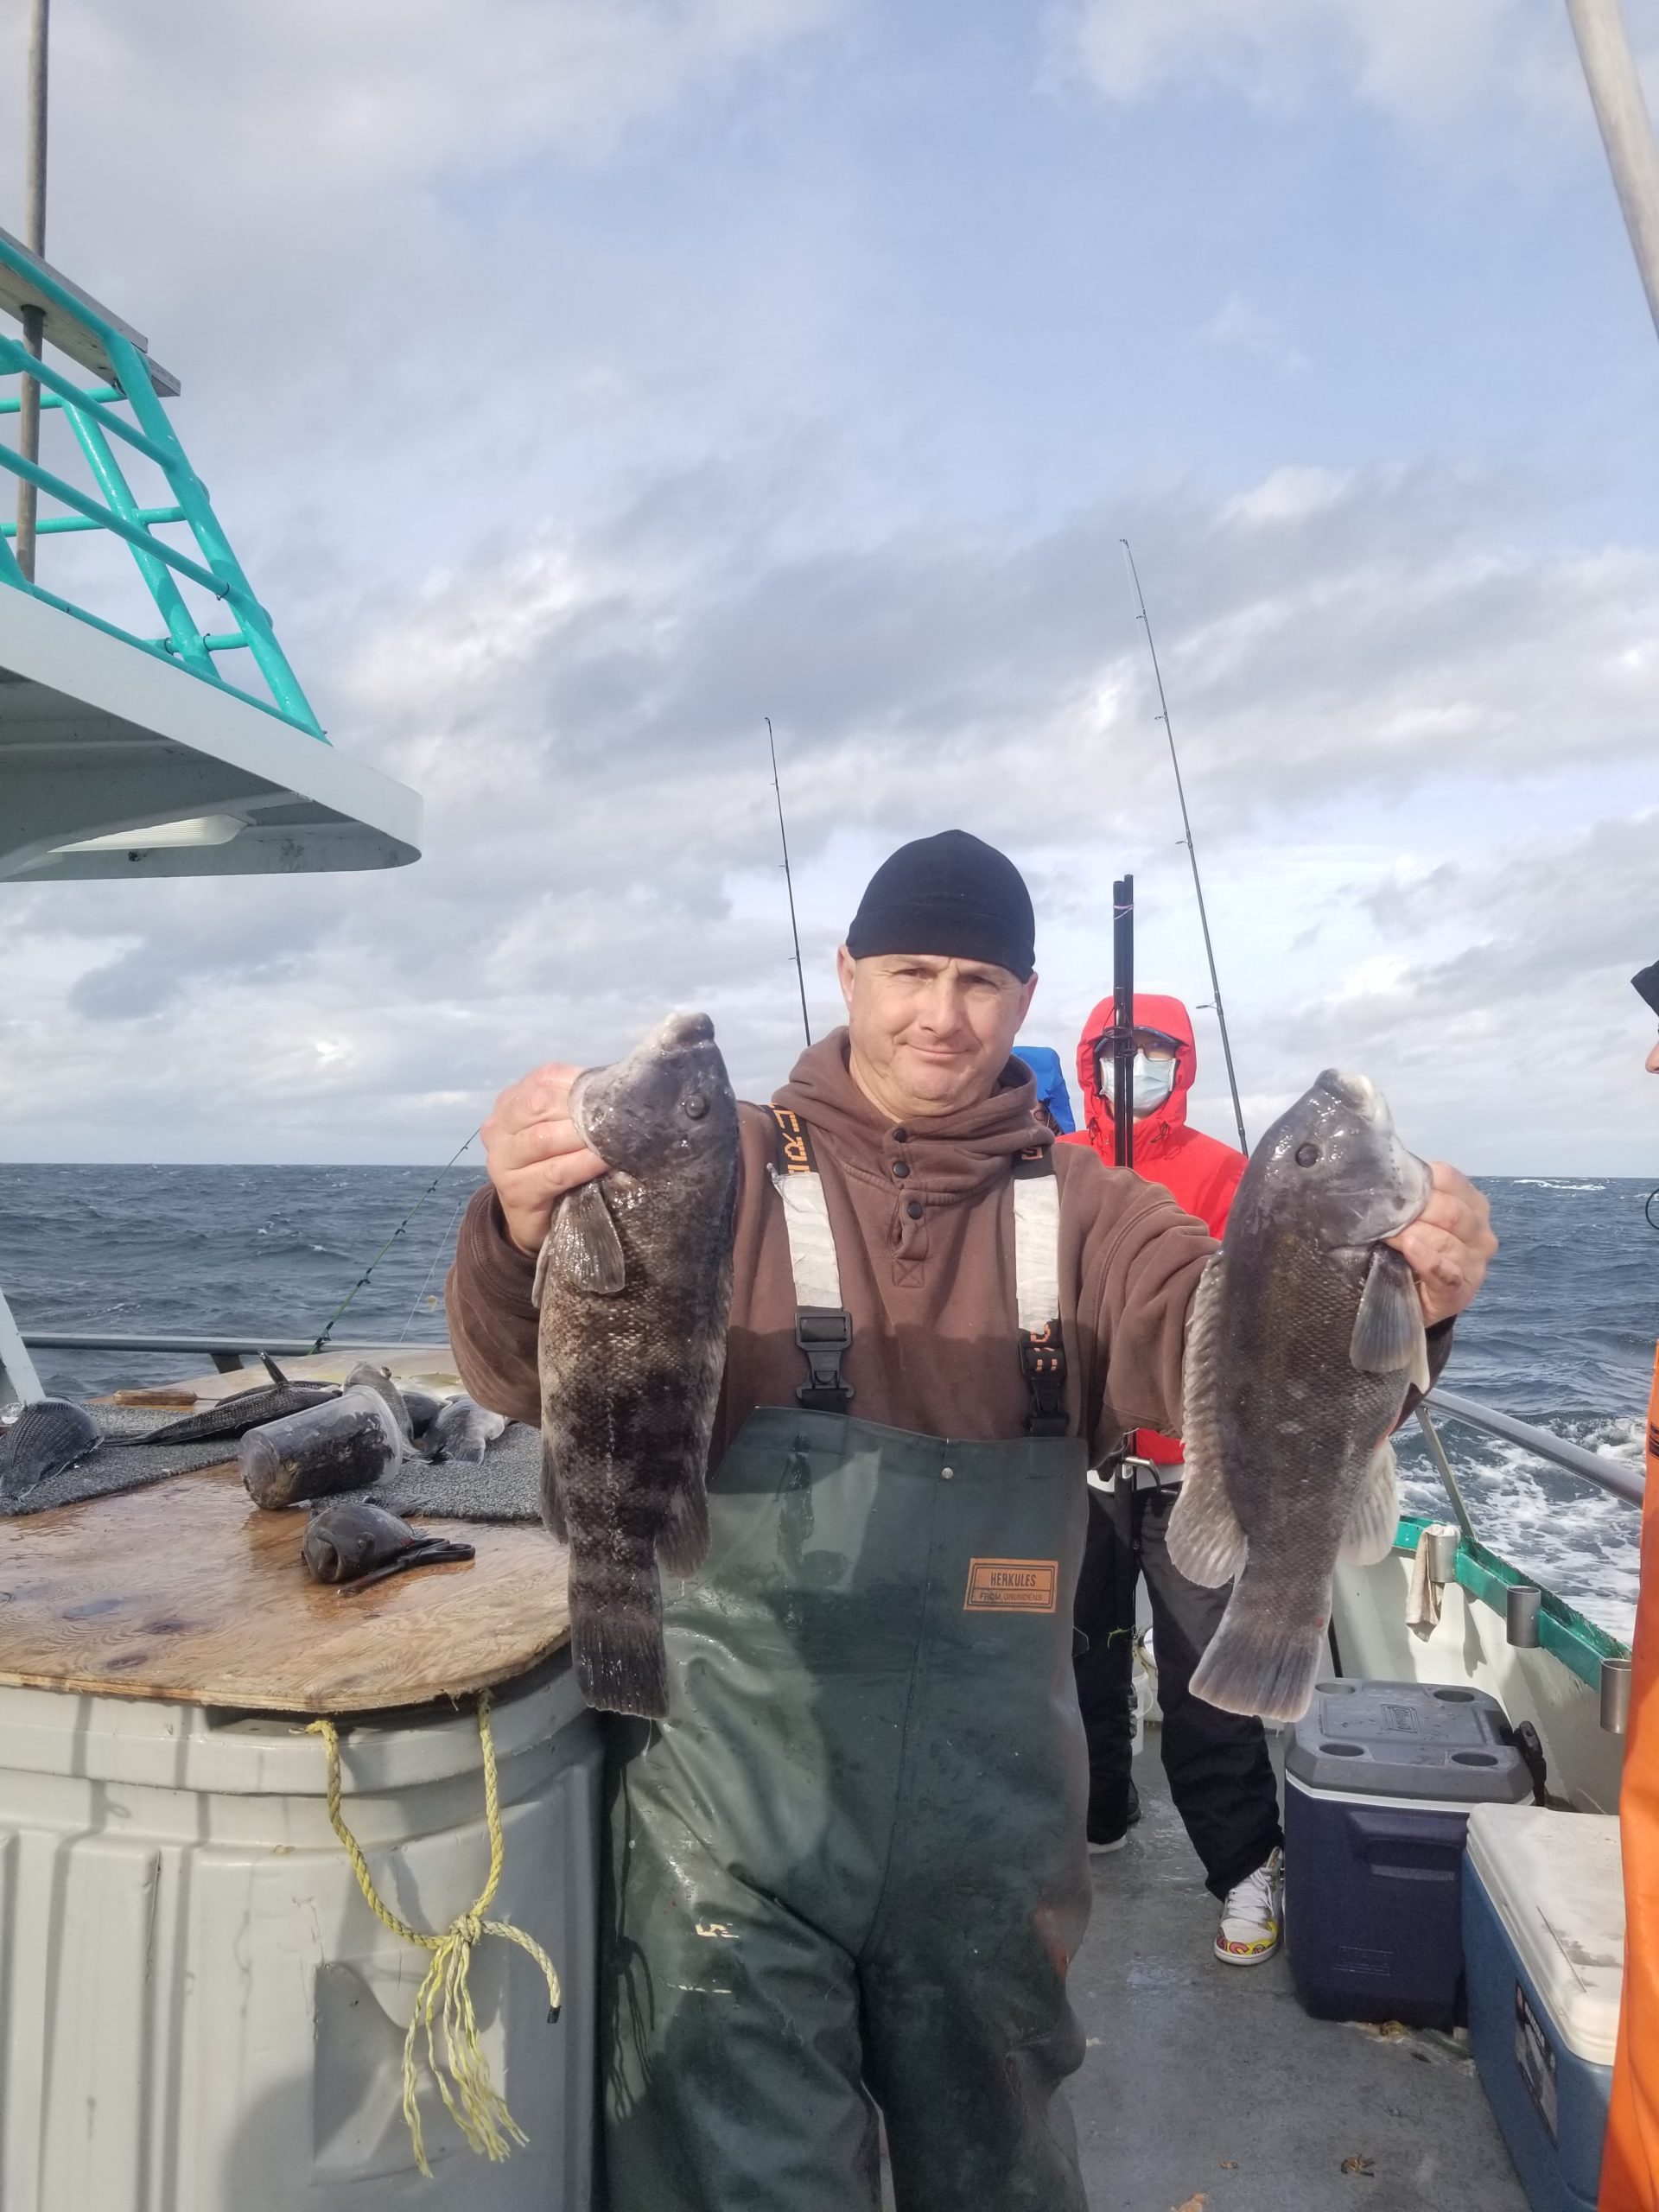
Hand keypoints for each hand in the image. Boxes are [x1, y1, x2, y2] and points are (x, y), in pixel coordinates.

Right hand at [481, 1062, 606, 1258]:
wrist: (533, 1219)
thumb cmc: (556, 1163)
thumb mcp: (561, 1127)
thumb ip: (578, 1104)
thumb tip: (618, 1086)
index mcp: (511, 1101)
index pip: (545, 1078)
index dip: (581, 1083)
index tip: (613, 1092)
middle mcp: (498, 1127)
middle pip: (540, 1105)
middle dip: (581, 1110)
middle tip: (617, 1115)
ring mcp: (502, 1161)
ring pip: (543, 1138)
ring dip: (583, 1137)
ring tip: (615, 1138)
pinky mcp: (515, 1191)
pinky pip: (553, 1173)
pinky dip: (581, 1165)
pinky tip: (603, 1162)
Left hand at [1385, 1163, 1495, 1327]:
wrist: (1412, 1300)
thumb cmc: (1411, 1250)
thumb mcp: (1415, 1218)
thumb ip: (1408, 1196)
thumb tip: (1378, 1173)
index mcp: (1471, 1204)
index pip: (1448, 1178)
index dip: (1416, 1180)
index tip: (1386, 1186)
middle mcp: (1480, 1231)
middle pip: (1450, 1210)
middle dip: (1412, 1210)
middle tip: (1379, 1213)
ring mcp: (1475, 1263)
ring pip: (1446, 1241)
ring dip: (1411, 1234)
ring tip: (1384, 1233)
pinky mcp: (1462, 1292)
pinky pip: (1447, 1274)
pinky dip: (1428, 1260)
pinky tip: (1410, 1249)